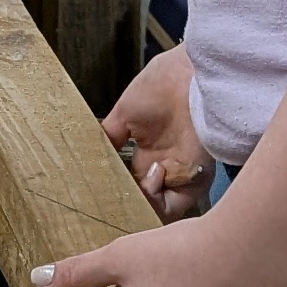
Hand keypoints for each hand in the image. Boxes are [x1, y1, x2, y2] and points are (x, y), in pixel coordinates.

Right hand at [104, 49, 211, 221]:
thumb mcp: (124, 112)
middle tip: (115, 194)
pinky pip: (175, 205)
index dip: (116, 191)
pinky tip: (152, 175)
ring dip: (141, 203)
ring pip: (158, 209)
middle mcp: (164, 168)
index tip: (100, 192)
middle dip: (127, 204)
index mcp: (147, 154)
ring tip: (136, 182)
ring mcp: (180, 175)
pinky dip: (157, 201)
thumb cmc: (160, 87)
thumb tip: (91, 156)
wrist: (190, 77)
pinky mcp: (195, 178)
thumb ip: (110, 137)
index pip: (130, 184)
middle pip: (143, 201)